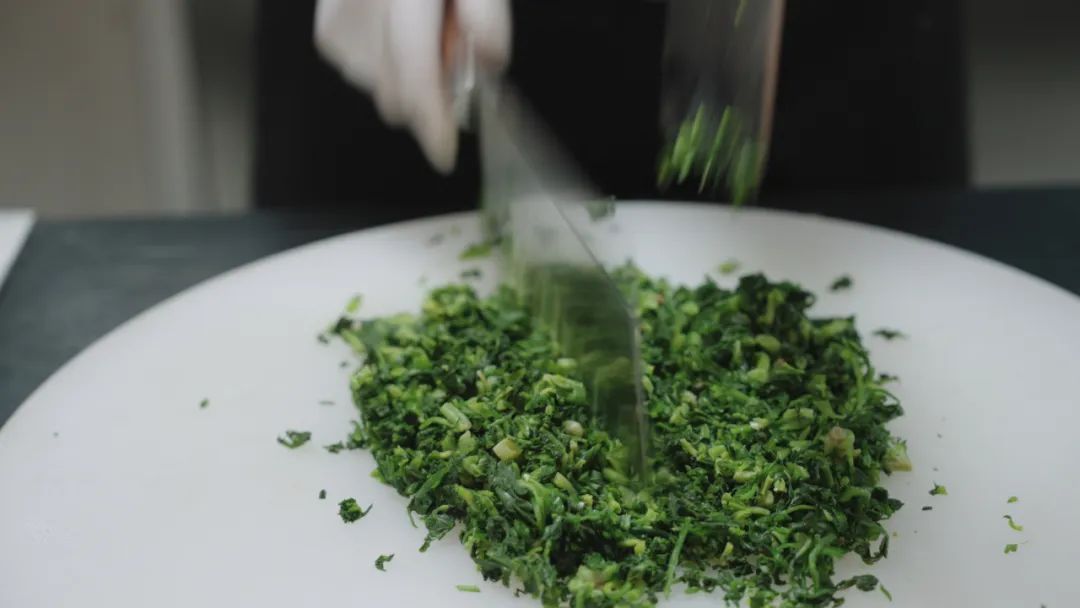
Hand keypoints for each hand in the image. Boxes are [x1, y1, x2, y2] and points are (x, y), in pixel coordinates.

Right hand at [315, 0, 510, 173]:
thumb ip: (486, 17)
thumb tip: (489, 64)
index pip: (414, 70)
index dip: (431, 119)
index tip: (444, 152)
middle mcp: (363, 6)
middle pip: (397, 94)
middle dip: (431, 91)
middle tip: (451, 47)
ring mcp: (339, 24)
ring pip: (382, 89)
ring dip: (410, 73)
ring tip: (422, 24)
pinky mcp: (328, 34)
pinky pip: (366, 74)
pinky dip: (388, 61)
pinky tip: (397, 26)